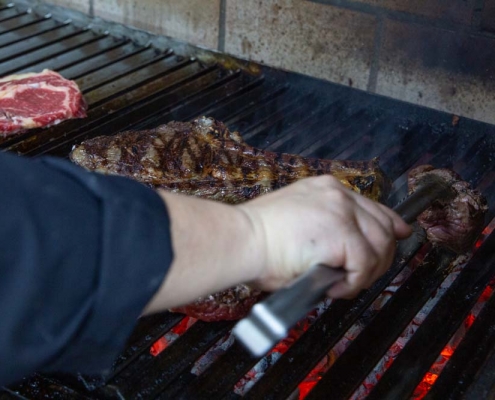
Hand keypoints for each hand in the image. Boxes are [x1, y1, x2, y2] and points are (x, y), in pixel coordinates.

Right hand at [238, 175, 410, 298]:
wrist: (241, 239)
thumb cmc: (258, 238)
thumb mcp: (297, 221)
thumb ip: (324, 228)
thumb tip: (339, 253)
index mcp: (327, 189)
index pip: (372, 206)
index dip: (391, 224)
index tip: (400, 234)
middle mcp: (338, 195)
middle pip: (383, 226)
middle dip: (381, 257)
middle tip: (361, 277)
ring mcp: (342, 212)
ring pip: (379, 247)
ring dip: (365, 273)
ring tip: (341, 285)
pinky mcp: (342, 233)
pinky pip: (364, 265)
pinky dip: (353, 283)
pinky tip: (334, 287)